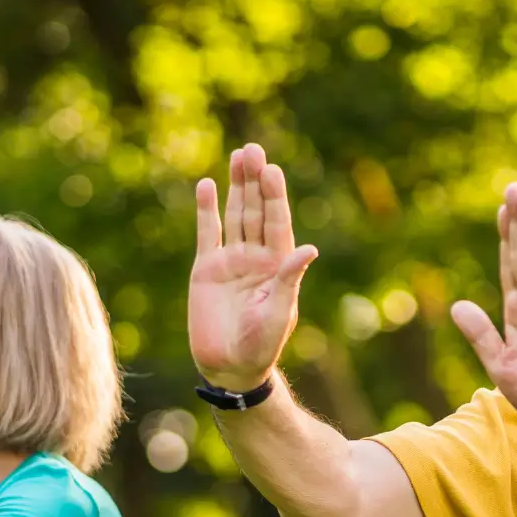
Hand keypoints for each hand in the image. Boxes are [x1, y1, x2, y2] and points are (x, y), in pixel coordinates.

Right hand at [188, 142, 319, 390]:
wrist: (229, 367)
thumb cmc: (261, 345)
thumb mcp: (278, 312)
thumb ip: (289, 279)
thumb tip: (309, 249)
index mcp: (279, 265)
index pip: (277, 222)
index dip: (274, 196)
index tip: (272, 170)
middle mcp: (256, 257)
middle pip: (256, 210)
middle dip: (255, 181)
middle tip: (254, 150)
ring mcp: (231, 260)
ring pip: (234, 214)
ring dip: (236, 186)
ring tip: (239, 155)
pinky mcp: (206, 269)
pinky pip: (208, 233)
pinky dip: (207, 210)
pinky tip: (207, 185)